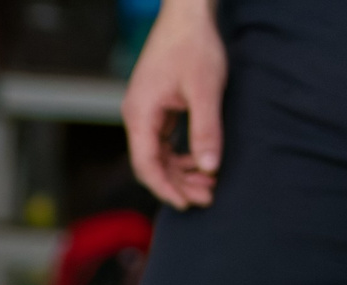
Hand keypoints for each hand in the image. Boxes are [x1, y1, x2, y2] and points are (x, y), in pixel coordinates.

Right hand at [120, 0, 224, 208]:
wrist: (186, 13)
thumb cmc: (193, 46)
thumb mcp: (204, 89)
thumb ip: (206, 130)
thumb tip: (210, 167)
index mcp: (140, 115)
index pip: (146, 165)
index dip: (165, 189)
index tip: (187, 204)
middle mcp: (136, 117)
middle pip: (151, 164)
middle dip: (178, 183)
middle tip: (207, 196)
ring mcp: (145, 112)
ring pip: (158, 154)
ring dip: (181, 170)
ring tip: (208, 182)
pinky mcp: (156, 107)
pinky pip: (163, 141)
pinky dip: (180, 154)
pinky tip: (199, 160)